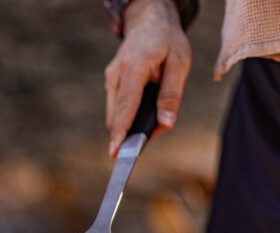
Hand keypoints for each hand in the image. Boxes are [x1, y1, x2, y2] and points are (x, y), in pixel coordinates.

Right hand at [105, 0, 191, 156]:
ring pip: (117, 112)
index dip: (121, 131)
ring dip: (132, 121)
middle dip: (132, 131)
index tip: (115, 151)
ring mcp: (110, 78)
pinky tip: (146, 105)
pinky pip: (118, 106)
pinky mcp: (111, 82)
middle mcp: (116, 74)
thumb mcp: (180, 63)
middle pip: (119, 114)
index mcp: (134, 67)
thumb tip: (166, 124)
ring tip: (155, 113)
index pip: (126, 106)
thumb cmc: (167, 41)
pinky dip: (130, 113)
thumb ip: (172, 95)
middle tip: (154, 132)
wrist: (149, 21)